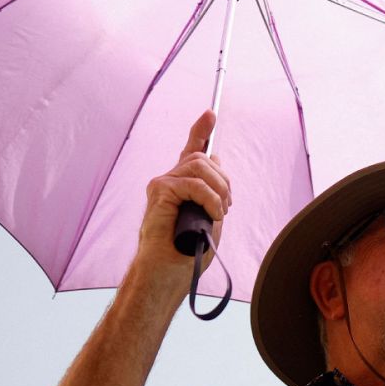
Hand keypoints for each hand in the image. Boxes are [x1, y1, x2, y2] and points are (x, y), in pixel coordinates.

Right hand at [135, 110, 231, 279]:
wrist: (168, 272)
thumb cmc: (188, 250)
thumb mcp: (209, 214)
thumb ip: (212, 188)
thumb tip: (216, 158)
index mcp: (182, 186)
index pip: (191, 150)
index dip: (201, 130)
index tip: (210, 113)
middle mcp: (169, 180)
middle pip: (205, 158)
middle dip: (224, 182)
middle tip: (225, 208)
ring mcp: (162, 183)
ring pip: (201, 166)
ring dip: (219, 190)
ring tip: (218, 213)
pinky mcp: (159, 190)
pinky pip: (194, 182)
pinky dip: (210, 199)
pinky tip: (211, 215)